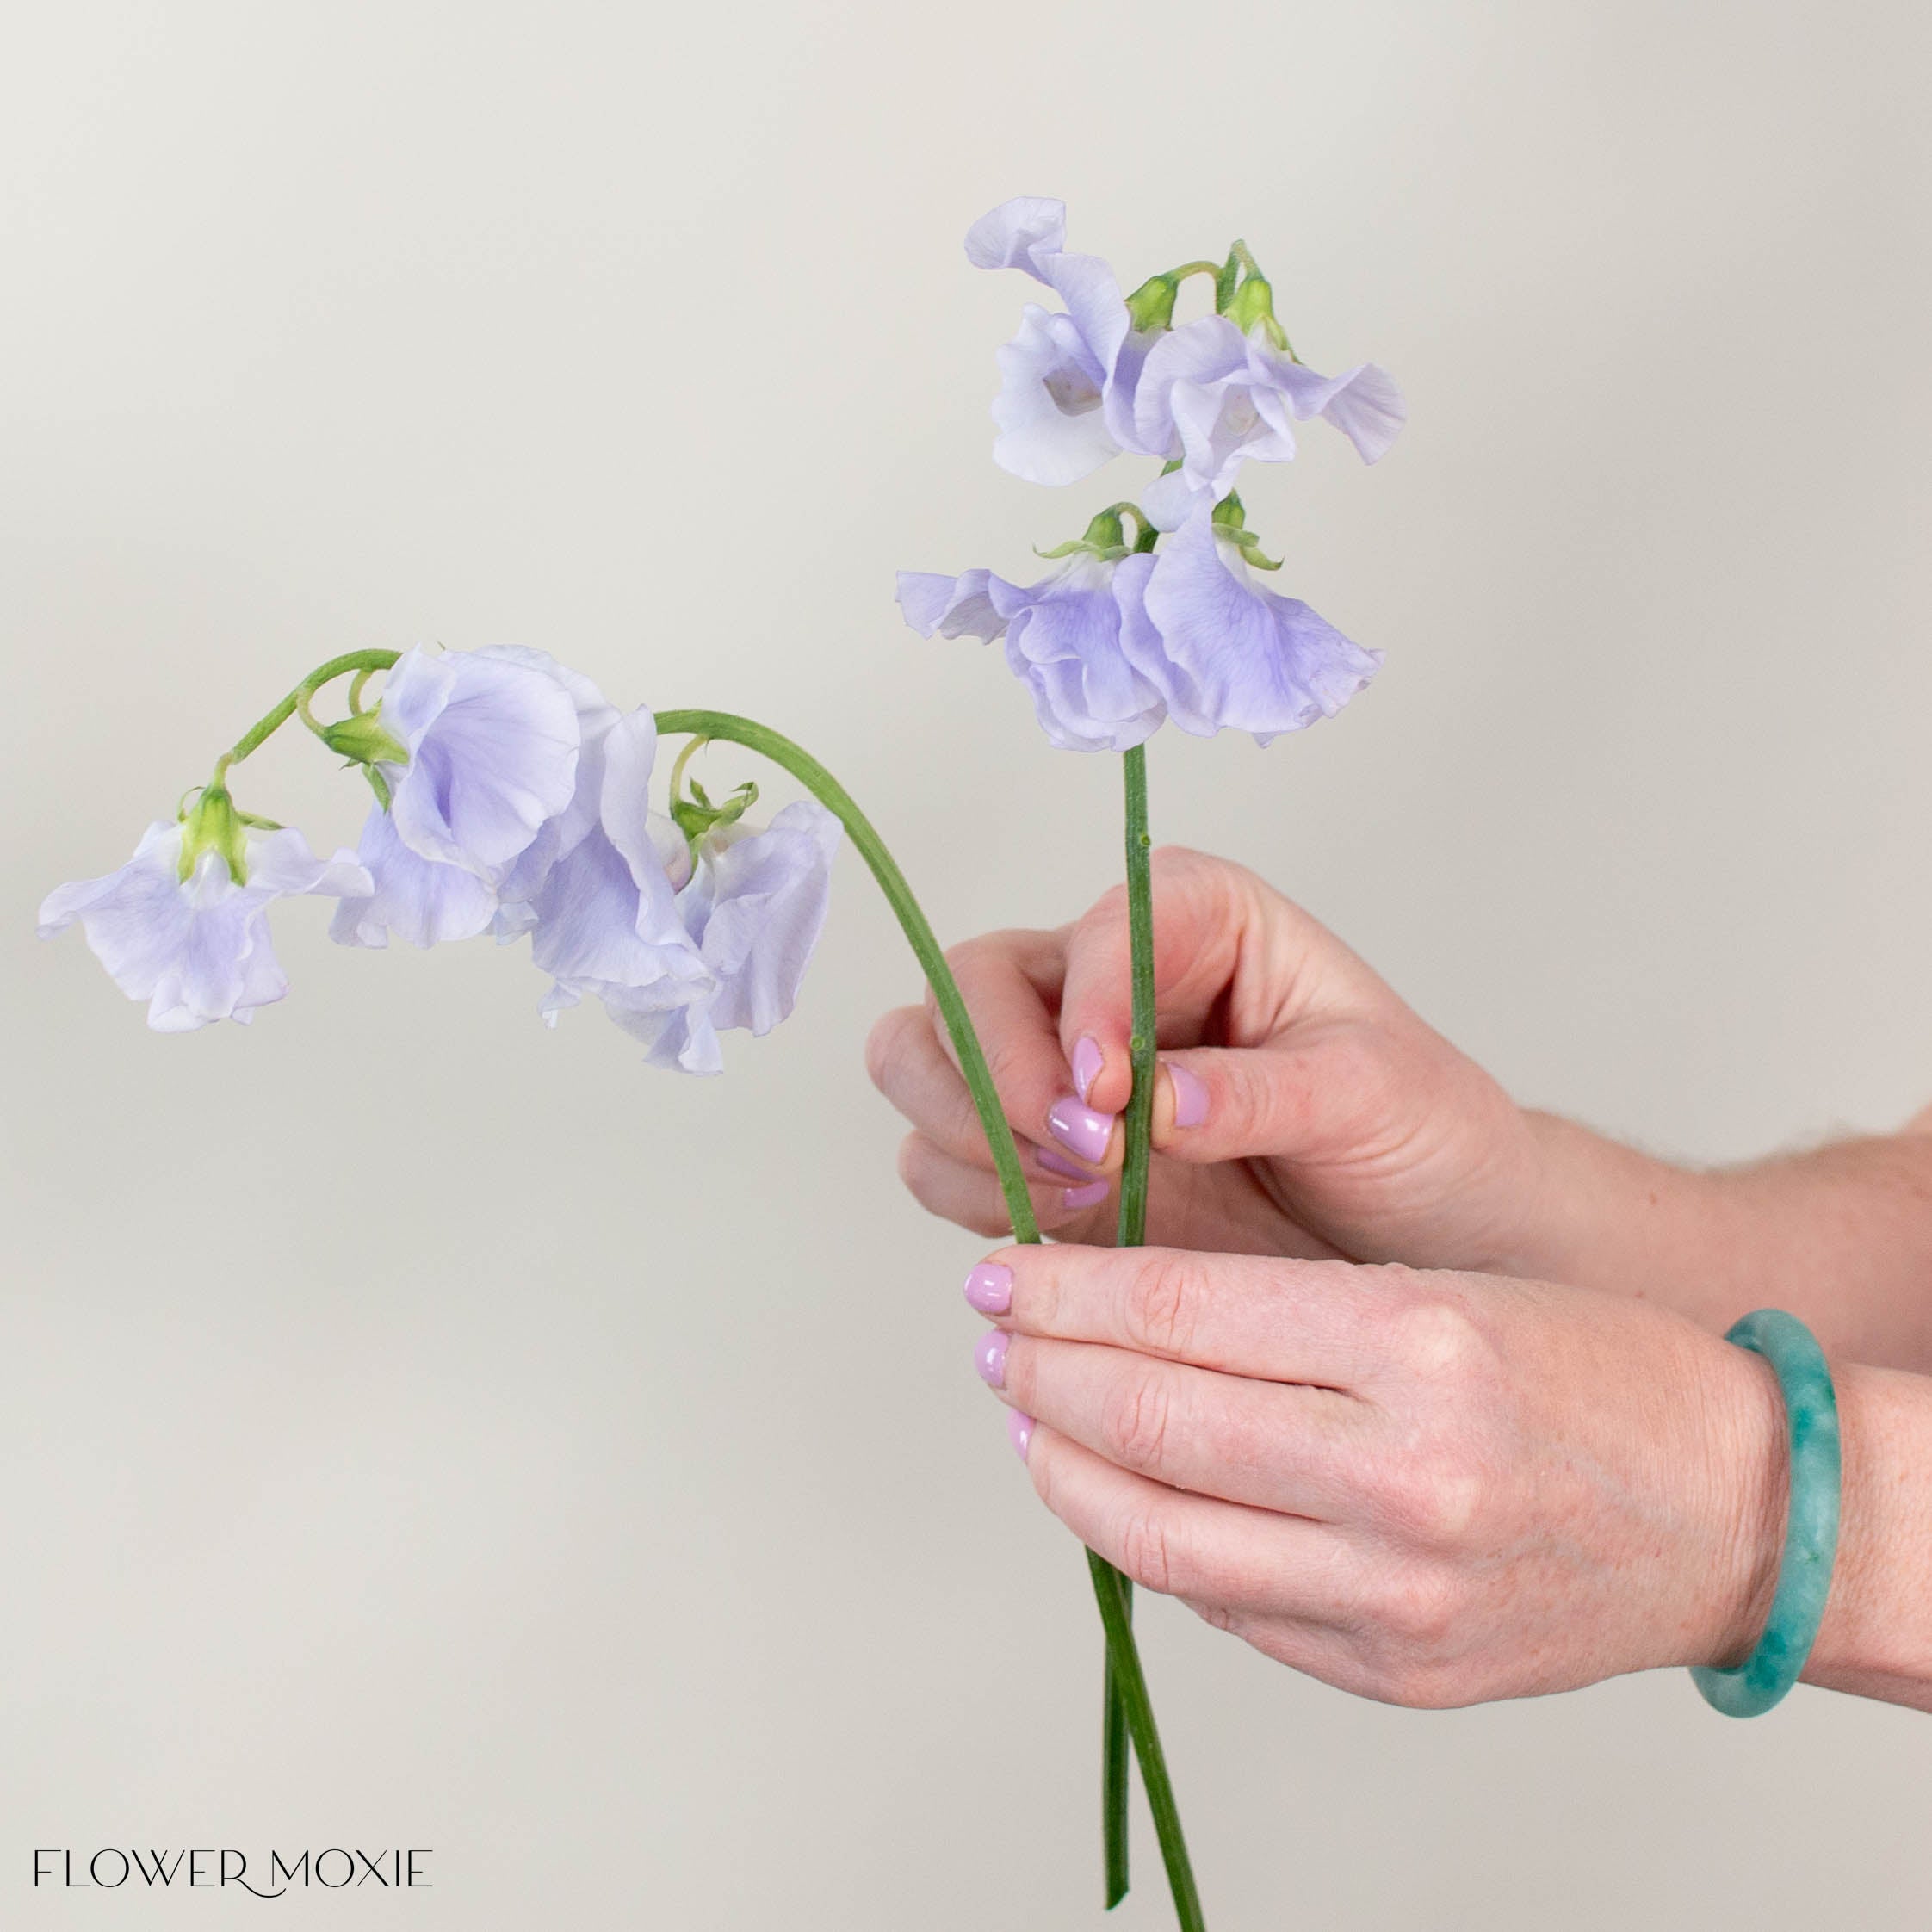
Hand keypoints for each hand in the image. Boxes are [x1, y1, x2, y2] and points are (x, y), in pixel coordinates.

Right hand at [867, 846, 1550, 1269]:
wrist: (1423, 1233)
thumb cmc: (1415, 1131)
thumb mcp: (1373, 1092)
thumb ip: (1264, 1090)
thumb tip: (1155, 1098)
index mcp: (1194, 917)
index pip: (1097, 933)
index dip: (1084, 1010)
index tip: (1107, 1097)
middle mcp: (1102, 975)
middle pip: (968, 984)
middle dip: (996, 1074)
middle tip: (1084, 1159)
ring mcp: (1052, 1063)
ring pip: (922, 1059)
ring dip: (966, 1134)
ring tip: (1075, 1198)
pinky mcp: (1032, 1152)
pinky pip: (936, 1155)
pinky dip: (966, 1191)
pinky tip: (1056, 1226)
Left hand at [962, 1242, 1788, 1706]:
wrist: (1738, 1512)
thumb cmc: (1596, 1367)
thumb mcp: (1445, 1284)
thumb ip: (1281, 1313)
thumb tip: (1110, 1319)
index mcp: (1418, 1342)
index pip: (1181, 1308)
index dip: (1069, 1288)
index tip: (1004, 1269)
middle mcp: (1402, 1475)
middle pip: (1153, 1422)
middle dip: (1041, 1373)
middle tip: (993, 1335)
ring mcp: (1397, 1593)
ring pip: (1163, 1535)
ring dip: (1066, 1471)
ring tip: (1027, 1419)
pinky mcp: (1395, 1671)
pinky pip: (1227, 1607)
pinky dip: (1152, 1545)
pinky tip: (1117, 1499)